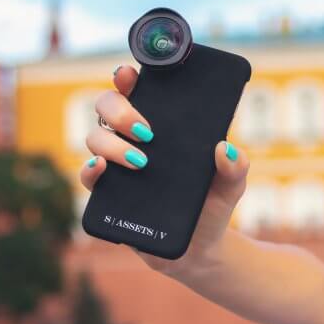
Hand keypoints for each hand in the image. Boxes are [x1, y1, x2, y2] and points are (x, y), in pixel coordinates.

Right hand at [80, 65, 249, 272]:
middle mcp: (133, 140)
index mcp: (161, 126)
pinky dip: (89, 169)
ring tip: (141, 161)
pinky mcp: (108, 196)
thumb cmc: (212, 205)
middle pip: (107, 107)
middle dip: (120, 110)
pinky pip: (87, 176)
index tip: (130, 74)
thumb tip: (226, 149)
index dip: (127, 77)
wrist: (201, 249)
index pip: (137, 91)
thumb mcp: (232, 185)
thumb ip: (236, 167)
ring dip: (112, 143)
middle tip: (147, 131)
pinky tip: (102, 167)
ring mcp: (118, 166)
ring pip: (94, 138)